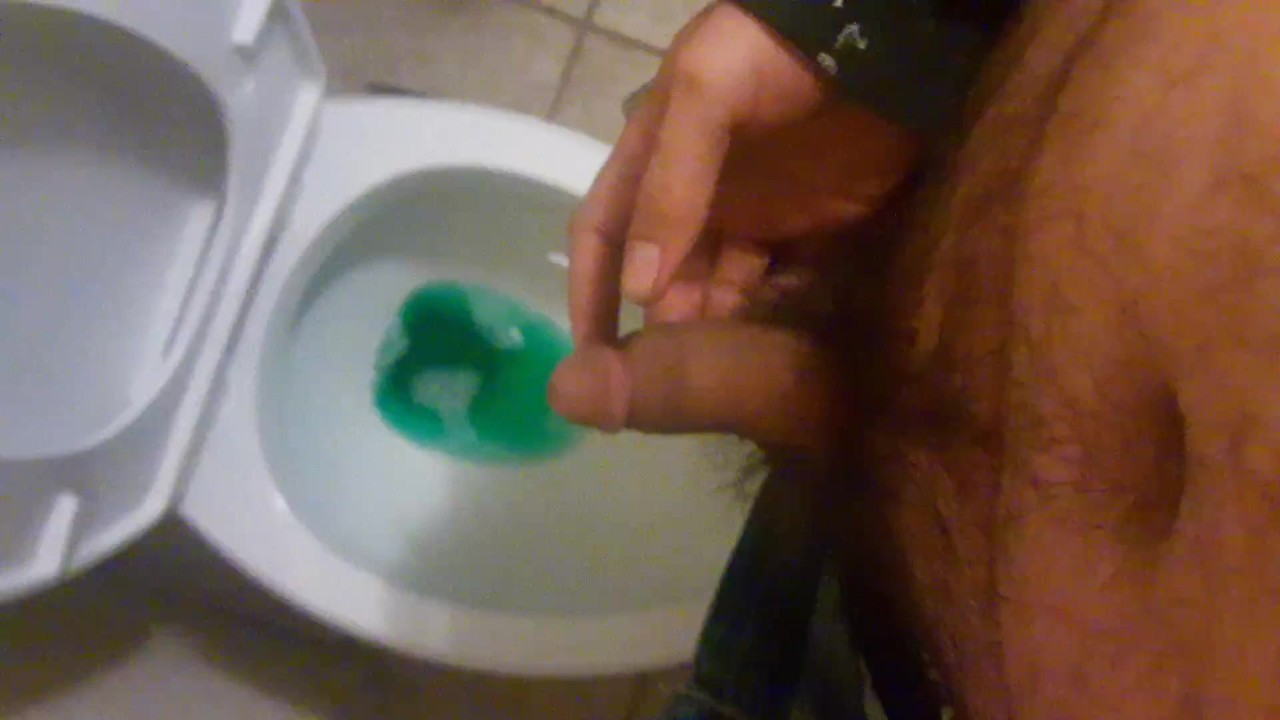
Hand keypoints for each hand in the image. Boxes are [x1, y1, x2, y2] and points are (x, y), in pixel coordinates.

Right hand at [552, 1, 917, 447]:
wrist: (877, 38)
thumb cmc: (770, 54)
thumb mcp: (702, 95)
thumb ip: (667, 185)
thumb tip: (637, 288)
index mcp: (653, 163)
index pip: (603, 235)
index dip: (589, 293)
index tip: (591, 359)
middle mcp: (696, 198)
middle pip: (661, 278)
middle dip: (659, 328)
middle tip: (669, 383)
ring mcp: (755, 216)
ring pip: (718, 291)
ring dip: (713, 332)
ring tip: (719, 379)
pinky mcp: (811, 229)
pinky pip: (780, 288)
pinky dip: (770, 318)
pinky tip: (771, 354)